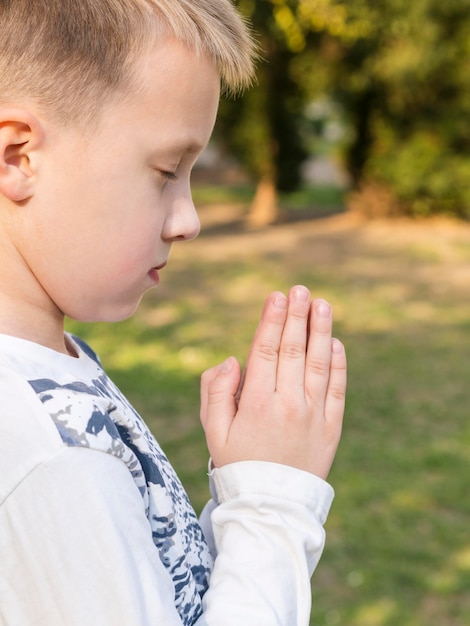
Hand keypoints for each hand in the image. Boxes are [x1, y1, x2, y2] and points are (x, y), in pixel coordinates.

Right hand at [200, 286, 345, 478]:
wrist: (271, 506)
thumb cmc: (237, 464)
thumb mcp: (214, 432)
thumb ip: (216, 392)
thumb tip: (233, 359)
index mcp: (256, 403)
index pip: (266, 351)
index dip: (272, 320)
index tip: (277, 296)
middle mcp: (288, 404)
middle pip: (293, 350)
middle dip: (297, 316)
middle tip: (300, 289)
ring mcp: (313, 415)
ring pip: (318, 364)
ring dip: (321, 331)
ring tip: (322, 304)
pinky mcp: (331, 427)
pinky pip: (337, 389)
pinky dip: (338, 363)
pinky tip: (335, 342)